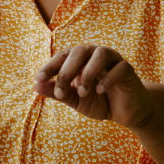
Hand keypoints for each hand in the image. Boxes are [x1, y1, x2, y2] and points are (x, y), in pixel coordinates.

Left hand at [35, 43, 154, 129]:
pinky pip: (119, 67)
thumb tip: (36, 86)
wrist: (124, 113)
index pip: (62, 56)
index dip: (50, 66)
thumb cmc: (98, 101)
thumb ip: (58, 92)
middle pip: (79, 51)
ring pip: (100, 54)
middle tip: (60, 92)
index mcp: (80, 60)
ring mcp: (113, 60)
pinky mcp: (128, 70)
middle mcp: (95, 55)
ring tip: (82, 92)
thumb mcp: (75, 100)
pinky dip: (108, 79)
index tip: (39, 79)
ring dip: (88, 73)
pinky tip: (100, 91)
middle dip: (66, 70)